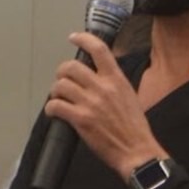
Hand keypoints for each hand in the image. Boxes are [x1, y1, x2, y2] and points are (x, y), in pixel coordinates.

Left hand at [44, 32, 166, 179]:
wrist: (136, 151)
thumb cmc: (135, 127)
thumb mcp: (130, 96)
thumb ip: (114, 84)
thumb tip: (98, 77)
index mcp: (117, 80)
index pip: (99, 50)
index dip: (83, 39)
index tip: (73, 37)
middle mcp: (103, 88)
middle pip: (71, 67)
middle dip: (62, 72)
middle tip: (63, 80)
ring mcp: (90, 103)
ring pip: (60, 85)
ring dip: (55, 91)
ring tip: (59, 98)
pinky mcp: (81, 119)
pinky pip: (56, 106)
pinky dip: (51, 108)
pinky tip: (55, 112)